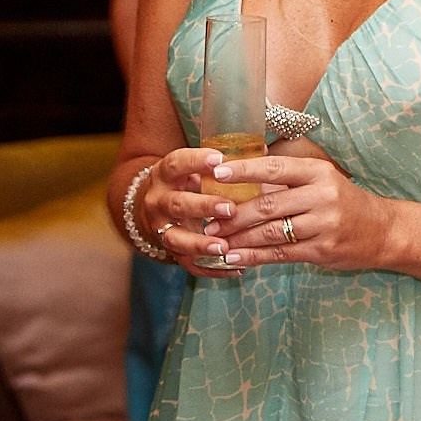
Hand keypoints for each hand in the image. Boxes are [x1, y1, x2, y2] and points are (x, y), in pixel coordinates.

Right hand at [140, 147, 240, 275]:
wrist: (156, 206)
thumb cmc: (189, 181)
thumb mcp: (197, 167)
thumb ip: (225, 162)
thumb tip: (264, 151)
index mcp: (166, 174)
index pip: (176, 164)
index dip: (196, 161)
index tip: (219, 160)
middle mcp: (158, 201)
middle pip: (177, 204)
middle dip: (203, 207)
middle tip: (230, 208)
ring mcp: (159, 228)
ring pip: (175, 238)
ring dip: (200, 244)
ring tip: (224, 247)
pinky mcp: (169, 250)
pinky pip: (187, 263)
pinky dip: (210, 269)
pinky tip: (235, 269)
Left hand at [202, 151, 395, 271]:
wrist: (383, 231)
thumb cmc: (344, 203)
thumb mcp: (321, 183)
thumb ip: (287, 184)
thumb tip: (238, 183)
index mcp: (319, 172)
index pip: (275, 168)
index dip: (245, 170)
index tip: (218, 171)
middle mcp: (323, 194)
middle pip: (268, 204)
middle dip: (233, 214)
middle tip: (208, 220)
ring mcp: (324, 223)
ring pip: (270, 231)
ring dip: (238, 238)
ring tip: (215, 242)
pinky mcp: (322, 249)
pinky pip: (280, 253)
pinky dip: (253, 256)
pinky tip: (234, 257)